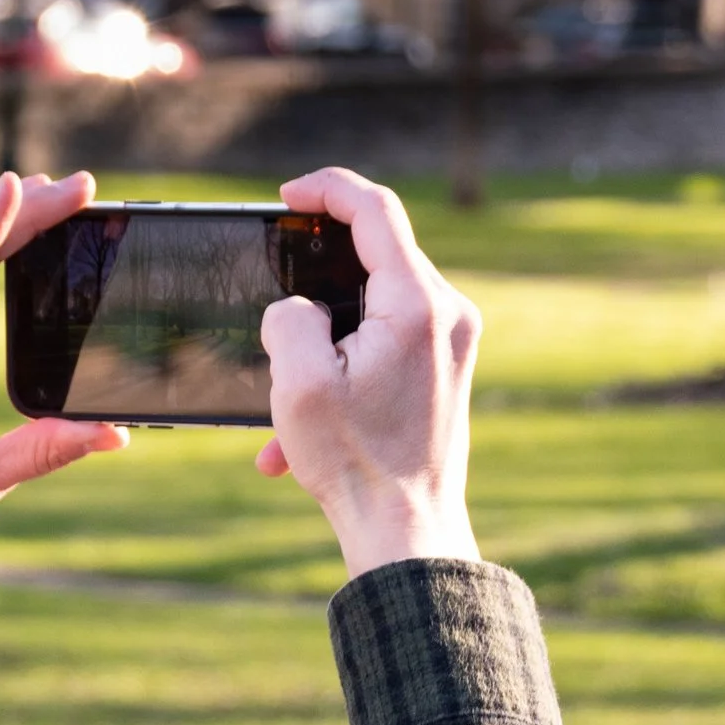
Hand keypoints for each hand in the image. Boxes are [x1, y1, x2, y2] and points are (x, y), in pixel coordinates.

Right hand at [256, 168, 482, 579]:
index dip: (327, 188)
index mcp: (417, 305)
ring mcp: (451, 344)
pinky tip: (301, 438)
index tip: (287, 197)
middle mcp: (448, 314)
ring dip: (320, 346)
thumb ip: (289, 319)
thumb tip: (298, 308)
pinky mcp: (444, 371)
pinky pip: (383, 348)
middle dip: (313, 285)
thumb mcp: (298, 383)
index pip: (377, 209)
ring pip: (371, 310)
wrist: (408, 535)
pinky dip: (340, 375)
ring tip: (283, 407)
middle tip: (273, 299)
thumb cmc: (356, 463)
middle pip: (375, 258)